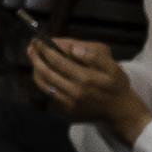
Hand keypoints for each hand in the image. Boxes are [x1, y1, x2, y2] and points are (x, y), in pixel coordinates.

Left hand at [28, 36, 149, 139]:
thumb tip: (73, 48)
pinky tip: (43, 72)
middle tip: (30, 46)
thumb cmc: (117, 86)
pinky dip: (43, 82)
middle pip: (46, 72)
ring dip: (36, 69)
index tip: (38, 39)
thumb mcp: (113, 67)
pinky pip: (49, 94)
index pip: (57, 60)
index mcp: (85, 78)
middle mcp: (73, 92)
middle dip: (36, 57)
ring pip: (44, 84)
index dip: (45, 49)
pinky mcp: (66, 111)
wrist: (120, 112)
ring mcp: (68, 103)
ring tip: (34, 57)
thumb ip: (93, 56)